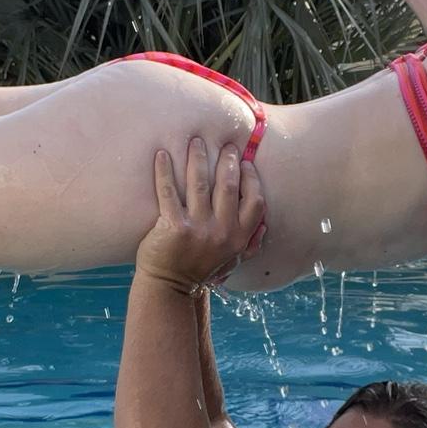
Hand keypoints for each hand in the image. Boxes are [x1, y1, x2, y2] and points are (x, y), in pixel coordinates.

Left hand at [136, 139, 266, 292]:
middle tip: (224, 143)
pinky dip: (164, 170)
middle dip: (227, 159)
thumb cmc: (201, 269)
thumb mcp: (231, 260)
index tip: (245, 162)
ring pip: (200, 182)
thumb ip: (249, 244)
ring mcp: (198, 228)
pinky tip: (161, 154)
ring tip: (195, 141)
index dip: (251, 178)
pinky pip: (169, 191)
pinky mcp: (173, 226)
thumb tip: (264, 226)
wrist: (170, 286)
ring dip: (198, 157)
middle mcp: (222, 231)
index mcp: (240, 237)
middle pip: (228, 185)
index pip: (255, 201)